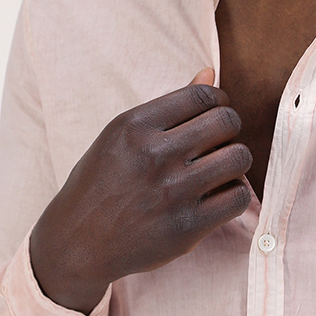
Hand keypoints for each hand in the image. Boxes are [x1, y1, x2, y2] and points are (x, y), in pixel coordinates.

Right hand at [29, 69, 252, 313]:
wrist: (76, 243)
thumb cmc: (102, 183)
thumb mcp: (122, 136)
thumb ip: (170, 105)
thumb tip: (210, 72)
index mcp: (134, 126)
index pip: (203, 95)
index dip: (220, 101)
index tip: (215, 115)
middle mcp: (153, 155)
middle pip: (226, 122)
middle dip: (229, 129)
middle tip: (218, 144)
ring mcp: (171, 192)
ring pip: (239, 157)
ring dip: (235, 161)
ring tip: (219, 170)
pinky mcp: (186, 227)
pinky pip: (239, 196)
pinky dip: (235, 193)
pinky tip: (217, 196)